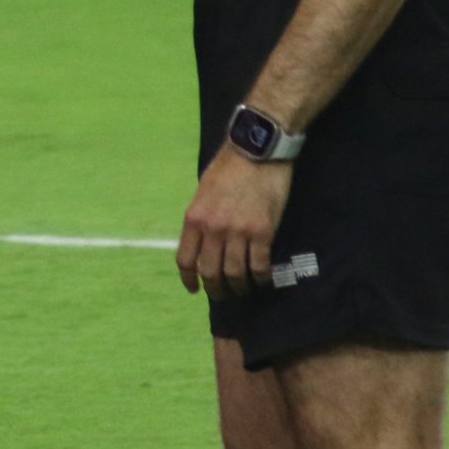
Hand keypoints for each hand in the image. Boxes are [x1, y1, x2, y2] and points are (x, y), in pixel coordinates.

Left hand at [176, 145, 292, 297]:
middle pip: (209, 272)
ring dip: (239, 288)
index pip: (185, 259)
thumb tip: (202, 243)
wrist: (255, 152)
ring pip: (235, 274)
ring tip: (244, 289)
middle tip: (223, 295)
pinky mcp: (262, 232)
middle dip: (215, 289)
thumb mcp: (203, 193)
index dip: (188, 279)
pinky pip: (259, 266)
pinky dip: (261, 278)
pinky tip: (263, 280)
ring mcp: (238, 232)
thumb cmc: (228, 169)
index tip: (193, 289)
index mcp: (194, 218)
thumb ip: (201, 219)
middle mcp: (212, 228)